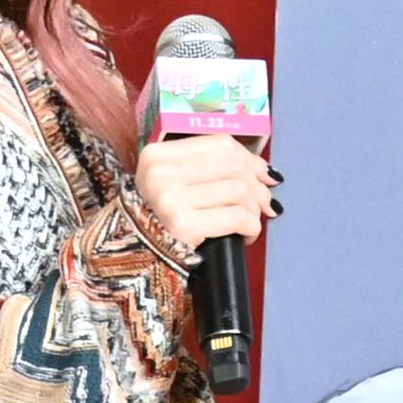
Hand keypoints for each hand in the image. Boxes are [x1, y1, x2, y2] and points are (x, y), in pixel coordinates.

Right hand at [133, 132, 267, 252]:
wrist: (135, 259)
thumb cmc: (161, 222)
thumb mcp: (175, 185)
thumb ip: (215, 170)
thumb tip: (268, 173)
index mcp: (158, 155)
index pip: (219, 144)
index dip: (250, 158)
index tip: (264, 176)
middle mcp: (161, 172)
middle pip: (232, 165)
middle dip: (257, 186)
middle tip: (264, 205)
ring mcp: (170, 198)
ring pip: (239, 189)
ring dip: (254, 210)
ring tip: (249, 223)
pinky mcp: (183, 225)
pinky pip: (236, 217)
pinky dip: (251, 227)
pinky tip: (246, 236)